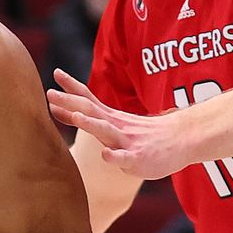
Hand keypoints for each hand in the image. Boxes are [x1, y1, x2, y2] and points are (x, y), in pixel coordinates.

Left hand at [46, 69, 184, 179]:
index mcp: (110, 118)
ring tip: (75, 116)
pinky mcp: (138, 159)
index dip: (71, 87)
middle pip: (90, 111)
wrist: (182, 140)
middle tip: (49, 93)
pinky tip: (106, 155)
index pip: (88, 98)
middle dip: (69, 102)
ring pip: (106, 132)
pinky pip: (125, 158)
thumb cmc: (144, 135)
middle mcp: (116, 126)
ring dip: (89, 124)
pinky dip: (115, 157)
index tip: (55, 73)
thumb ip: (90, 118)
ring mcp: (127, 142)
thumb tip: (62, 110)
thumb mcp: (115, 123)